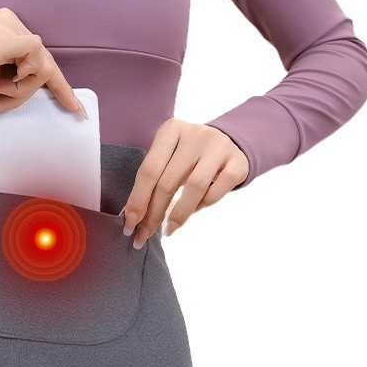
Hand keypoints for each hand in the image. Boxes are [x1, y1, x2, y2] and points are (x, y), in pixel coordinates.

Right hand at [0, 7, 87, 118]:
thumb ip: (14, 76)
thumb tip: (35, 86)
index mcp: (6, 24)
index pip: (40, 55)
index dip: (60, 83)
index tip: (75, 107)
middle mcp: (10, 20)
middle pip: (43, 62)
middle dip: (29, 91)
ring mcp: (7, 26)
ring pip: (41, 64)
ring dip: (21, 89)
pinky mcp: (3, 39)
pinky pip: (35, 62)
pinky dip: (23, 81)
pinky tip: (0, 82)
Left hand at [119, 118, 249, 248]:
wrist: (229, 142)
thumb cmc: (187, 155)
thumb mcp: (168, 155)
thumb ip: (152, 179)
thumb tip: (132, 216)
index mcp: (171, 130)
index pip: (149, 170)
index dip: (137, 200)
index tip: (129, 224)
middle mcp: (195, 134)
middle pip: (168, 181)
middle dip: (153, 214)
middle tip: (143, 236)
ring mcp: (219, 147)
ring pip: (194, 188)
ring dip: (178, 214)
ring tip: (168, 230)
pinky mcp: (237, 163)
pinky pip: (215, 192)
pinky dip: (201, 206)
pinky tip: (193, 211)